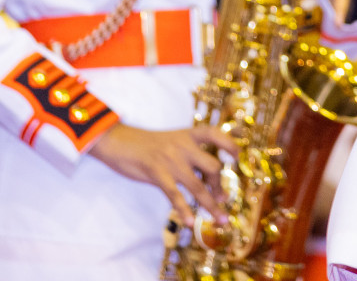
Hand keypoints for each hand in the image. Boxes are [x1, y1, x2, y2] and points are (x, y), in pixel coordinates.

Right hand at [89, 123, 235, 225]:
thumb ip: (190, 154)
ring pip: (198, 186)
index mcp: (188, 135)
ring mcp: (171, 160)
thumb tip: (209, 178)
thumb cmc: (148, 145)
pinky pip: (175, 195)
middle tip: (222, 198)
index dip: (230, 145)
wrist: (119, 142)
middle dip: (219, 185)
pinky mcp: (157, 174)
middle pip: (212, 166)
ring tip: (222, 220)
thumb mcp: (173, 141)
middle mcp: (184, 146)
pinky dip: (184, 210)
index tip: (237, 157)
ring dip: (212, 205)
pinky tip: (189, 222)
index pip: (216, 134)